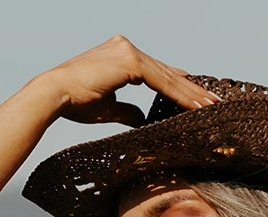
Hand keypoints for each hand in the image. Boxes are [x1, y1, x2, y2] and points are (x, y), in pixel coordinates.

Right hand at [44, 37, 217, 127]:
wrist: (55, 94)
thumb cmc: (74, 102)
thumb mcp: (107, 107)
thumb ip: (127, 110)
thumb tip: (141, 118)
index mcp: (120, 55)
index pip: (156, 71)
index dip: (177, 85)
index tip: (195, 98)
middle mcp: (126, 48)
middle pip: (166, 71)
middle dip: (190, 89)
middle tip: (212, 102)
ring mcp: (128, 51)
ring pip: (167, 75)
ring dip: (190, 93)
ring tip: (210, 106)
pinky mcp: (129, 61)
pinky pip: (161, 81)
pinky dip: (179, 95)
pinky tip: (194, 106)